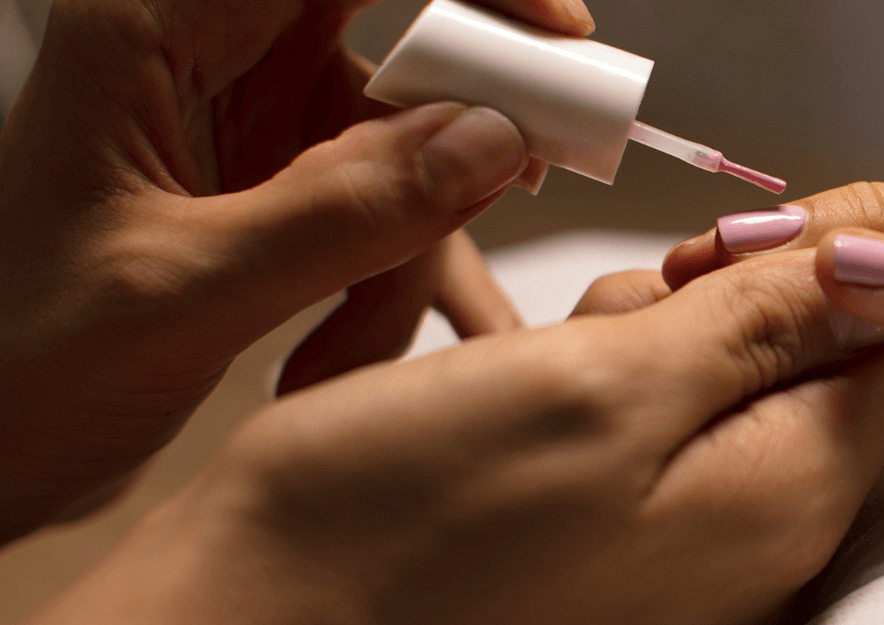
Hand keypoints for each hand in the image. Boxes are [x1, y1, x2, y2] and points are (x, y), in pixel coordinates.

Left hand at [0, 0, 580, 538]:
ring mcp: (252, 121)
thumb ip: (336, 215)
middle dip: (462, 126)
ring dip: (410, 249)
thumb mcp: (177, 292)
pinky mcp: (280, 184)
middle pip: (397, 37)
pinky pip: (393, 208)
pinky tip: (332, 354)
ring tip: (339, 350)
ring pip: (410, 140)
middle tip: (512, 189)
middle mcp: (210, 55)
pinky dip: (390, 285)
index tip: (554, 34)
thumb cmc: (6, 360)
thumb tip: (489, 142)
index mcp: (151, 26)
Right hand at [28, 251, 883, 624]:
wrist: (260, 623)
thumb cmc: (411, 525)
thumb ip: (762, 324)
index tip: (721, 264)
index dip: (824, 274)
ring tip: (537, 374)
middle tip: (613, 329)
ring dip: (638, 342)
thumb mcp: (607, 384)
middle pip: (808, 361)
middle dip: (716, 310)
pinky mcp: (613, 544)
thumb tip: (876, 266)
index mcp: (786, 497)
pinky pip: (646, 428)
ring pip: (715, 381)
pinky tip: (512, 399)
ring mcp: (685, 550)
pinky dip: (590, 387)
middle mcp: (757, 538)